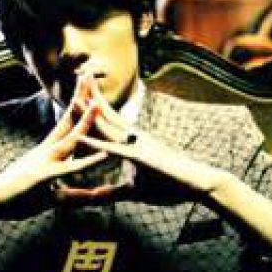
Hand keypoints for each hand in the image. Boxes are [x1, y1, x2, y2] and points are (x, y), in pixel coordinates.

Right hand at [0, 76, 109, 215]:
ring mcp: (43, 162)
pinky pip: (69, 168)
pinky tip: (103, 155)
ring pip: (70, 140)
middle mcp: (46, 152)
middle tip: (89, 75)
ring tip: (99, 105)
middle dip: (80, 99)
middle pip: (67, 121)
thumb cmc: (14, 198)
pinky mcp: (42, 177)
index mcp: (47, 151)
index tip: (85, 86)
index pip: (65, 122)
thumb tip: (88, 194)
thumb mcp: (49, 196)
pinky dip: (88, 162)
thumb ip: (72, 194)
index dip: (77, 105)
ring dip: (85, 122)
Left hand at [74, 76, 231, 198]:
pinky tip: (82, 138)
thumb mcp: (134, 191)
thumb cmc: (170, 185)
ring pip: (108, 126)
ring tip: (74, 97)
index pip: (108, 118)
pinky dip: (97, 143)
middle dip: (90, 97)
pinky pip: (114, 149)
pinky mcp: (141, 158)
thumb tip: (94, 195)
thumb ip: (113, 192)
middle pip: (106, 114)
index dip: (93, 105)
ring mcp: (137, 145)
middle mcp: (133, 137)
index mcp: (131, 140)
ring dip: (90, 112)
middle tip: (76, 76)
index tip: (78, 91)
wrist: (197, 184)